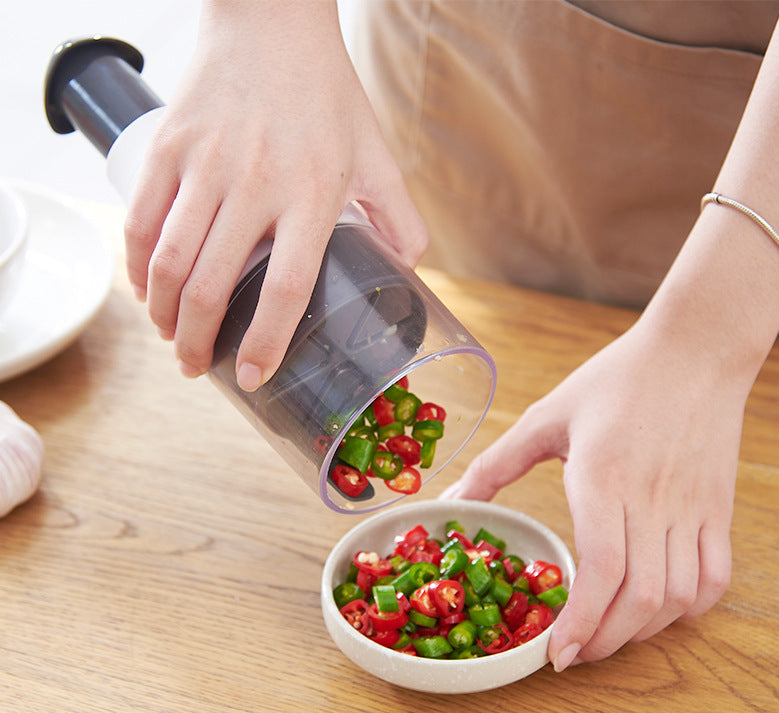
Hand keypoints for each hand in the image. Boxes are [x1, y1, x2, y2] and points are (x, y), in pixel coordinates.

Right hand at [124, 1, 426, 389]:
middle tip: (197, 368)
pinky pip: (139, 220)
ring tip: (171, 338)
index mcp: (312, 196)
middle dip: (197, 343)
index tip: (254, 376)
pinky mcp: (169, 146)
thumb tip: (408, 266)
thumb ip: (400, 215)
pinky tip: (144, 290)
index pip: (287, 289)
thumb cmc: (326, 91)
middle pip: (212, 286)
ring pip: (168, 261)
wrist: (271, 18)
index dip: (267, 342)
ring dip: (162, 314)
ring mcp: (206, 165)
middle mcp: (256, 186)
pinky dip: (136, 265)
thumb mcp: (377, 153)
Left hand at [442, 319, 748, 670]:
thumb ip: (498, 463)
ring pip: (679, 596)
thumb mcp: (546, 416)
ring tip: (608, 636)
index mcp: (603, 476)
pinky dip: (690, 607)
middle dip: (605, 641)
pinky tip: (659, 609)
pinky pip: (715, 576)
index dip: (580, 622)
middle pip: (640, 597)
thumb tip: (453, 497)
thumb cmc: (615, 379)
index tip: (556, 654)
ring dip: (643, 631)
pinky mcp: (717, 507)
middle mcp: (651, 500)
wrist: (694, 350)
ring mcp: (691, 507)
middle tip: (573, 654)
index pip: (602, 568)